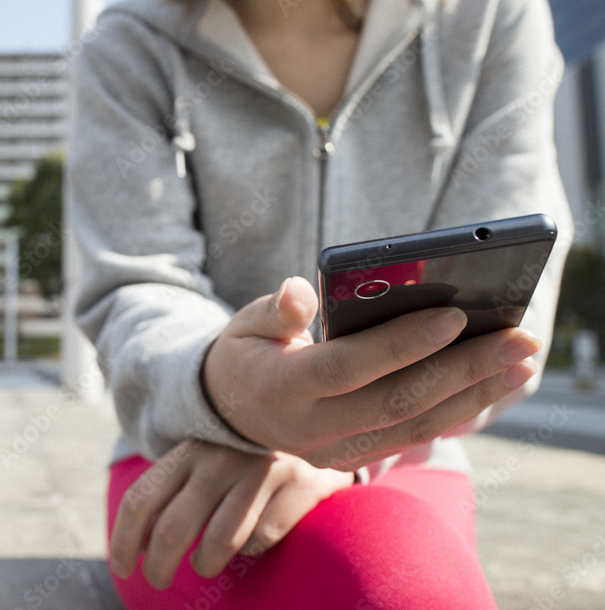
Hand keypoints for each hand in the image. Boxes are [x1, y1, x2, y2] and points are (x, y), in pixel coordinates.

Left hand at [110, 440, 353, 589]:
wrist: (308, 420)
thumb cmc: (242, 457)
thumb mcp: (201, 465)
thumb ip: (169, 497)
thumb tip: (137, 546)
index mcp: (188, 450)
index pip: (140, 499)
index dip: (124, 540)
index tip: (122, 568)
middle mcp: (220, 457)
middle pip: (173, 529)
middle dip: (159, 567)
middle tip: (158, 582)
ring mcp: (260, 469)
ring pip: (219, 541)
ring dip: (205, 563)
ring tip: (204, 565)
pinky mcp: (300, 483)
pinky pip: (263, 537)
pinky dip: (252, 549)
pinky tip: (252, 541)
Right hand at [203, 277, 540, 470]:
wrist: (232, 411)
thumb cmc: (246, 354)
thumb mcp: (245, 325)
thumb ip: (275, 310)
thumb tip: (299, 292)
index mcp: (281, 388)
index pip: (347, 367)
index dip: (400, 344)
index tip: (453, 315)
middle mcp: (310, 428)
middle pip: (396, 401)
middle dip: (462, 370)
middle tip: (517, 339)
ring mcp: (334, 451)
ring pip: (414, 426)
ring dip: (473, 395)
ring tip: (519, 361)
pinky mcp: (355, 458)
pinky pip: (413, 438)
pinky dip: (456, 411)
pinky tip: (490, 385)